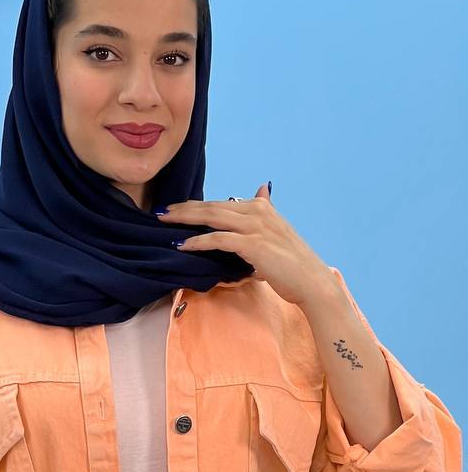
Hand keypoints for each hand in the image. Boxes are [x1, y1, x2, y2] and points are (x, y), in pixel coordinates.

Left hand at [156, 183, 333, 308]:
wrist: (311, 281)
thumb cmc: (291, 262)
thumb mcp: (277, 230)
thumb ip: (265, 211)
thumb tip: (261, 190)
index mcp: (261, 207)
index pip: (221, 203)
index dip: (196, 205)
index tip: (175, 208)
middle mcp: (258, 211)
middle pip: (212, 206)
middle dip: (184, 208)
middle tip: (160, 211)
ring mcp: (255, 226)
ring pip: (212, 217)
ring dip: (184, 219)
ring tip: (163, 222)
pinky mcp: (252, 244)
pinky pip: (218, 239)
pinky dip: (197, 242)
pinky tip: (181, 245)